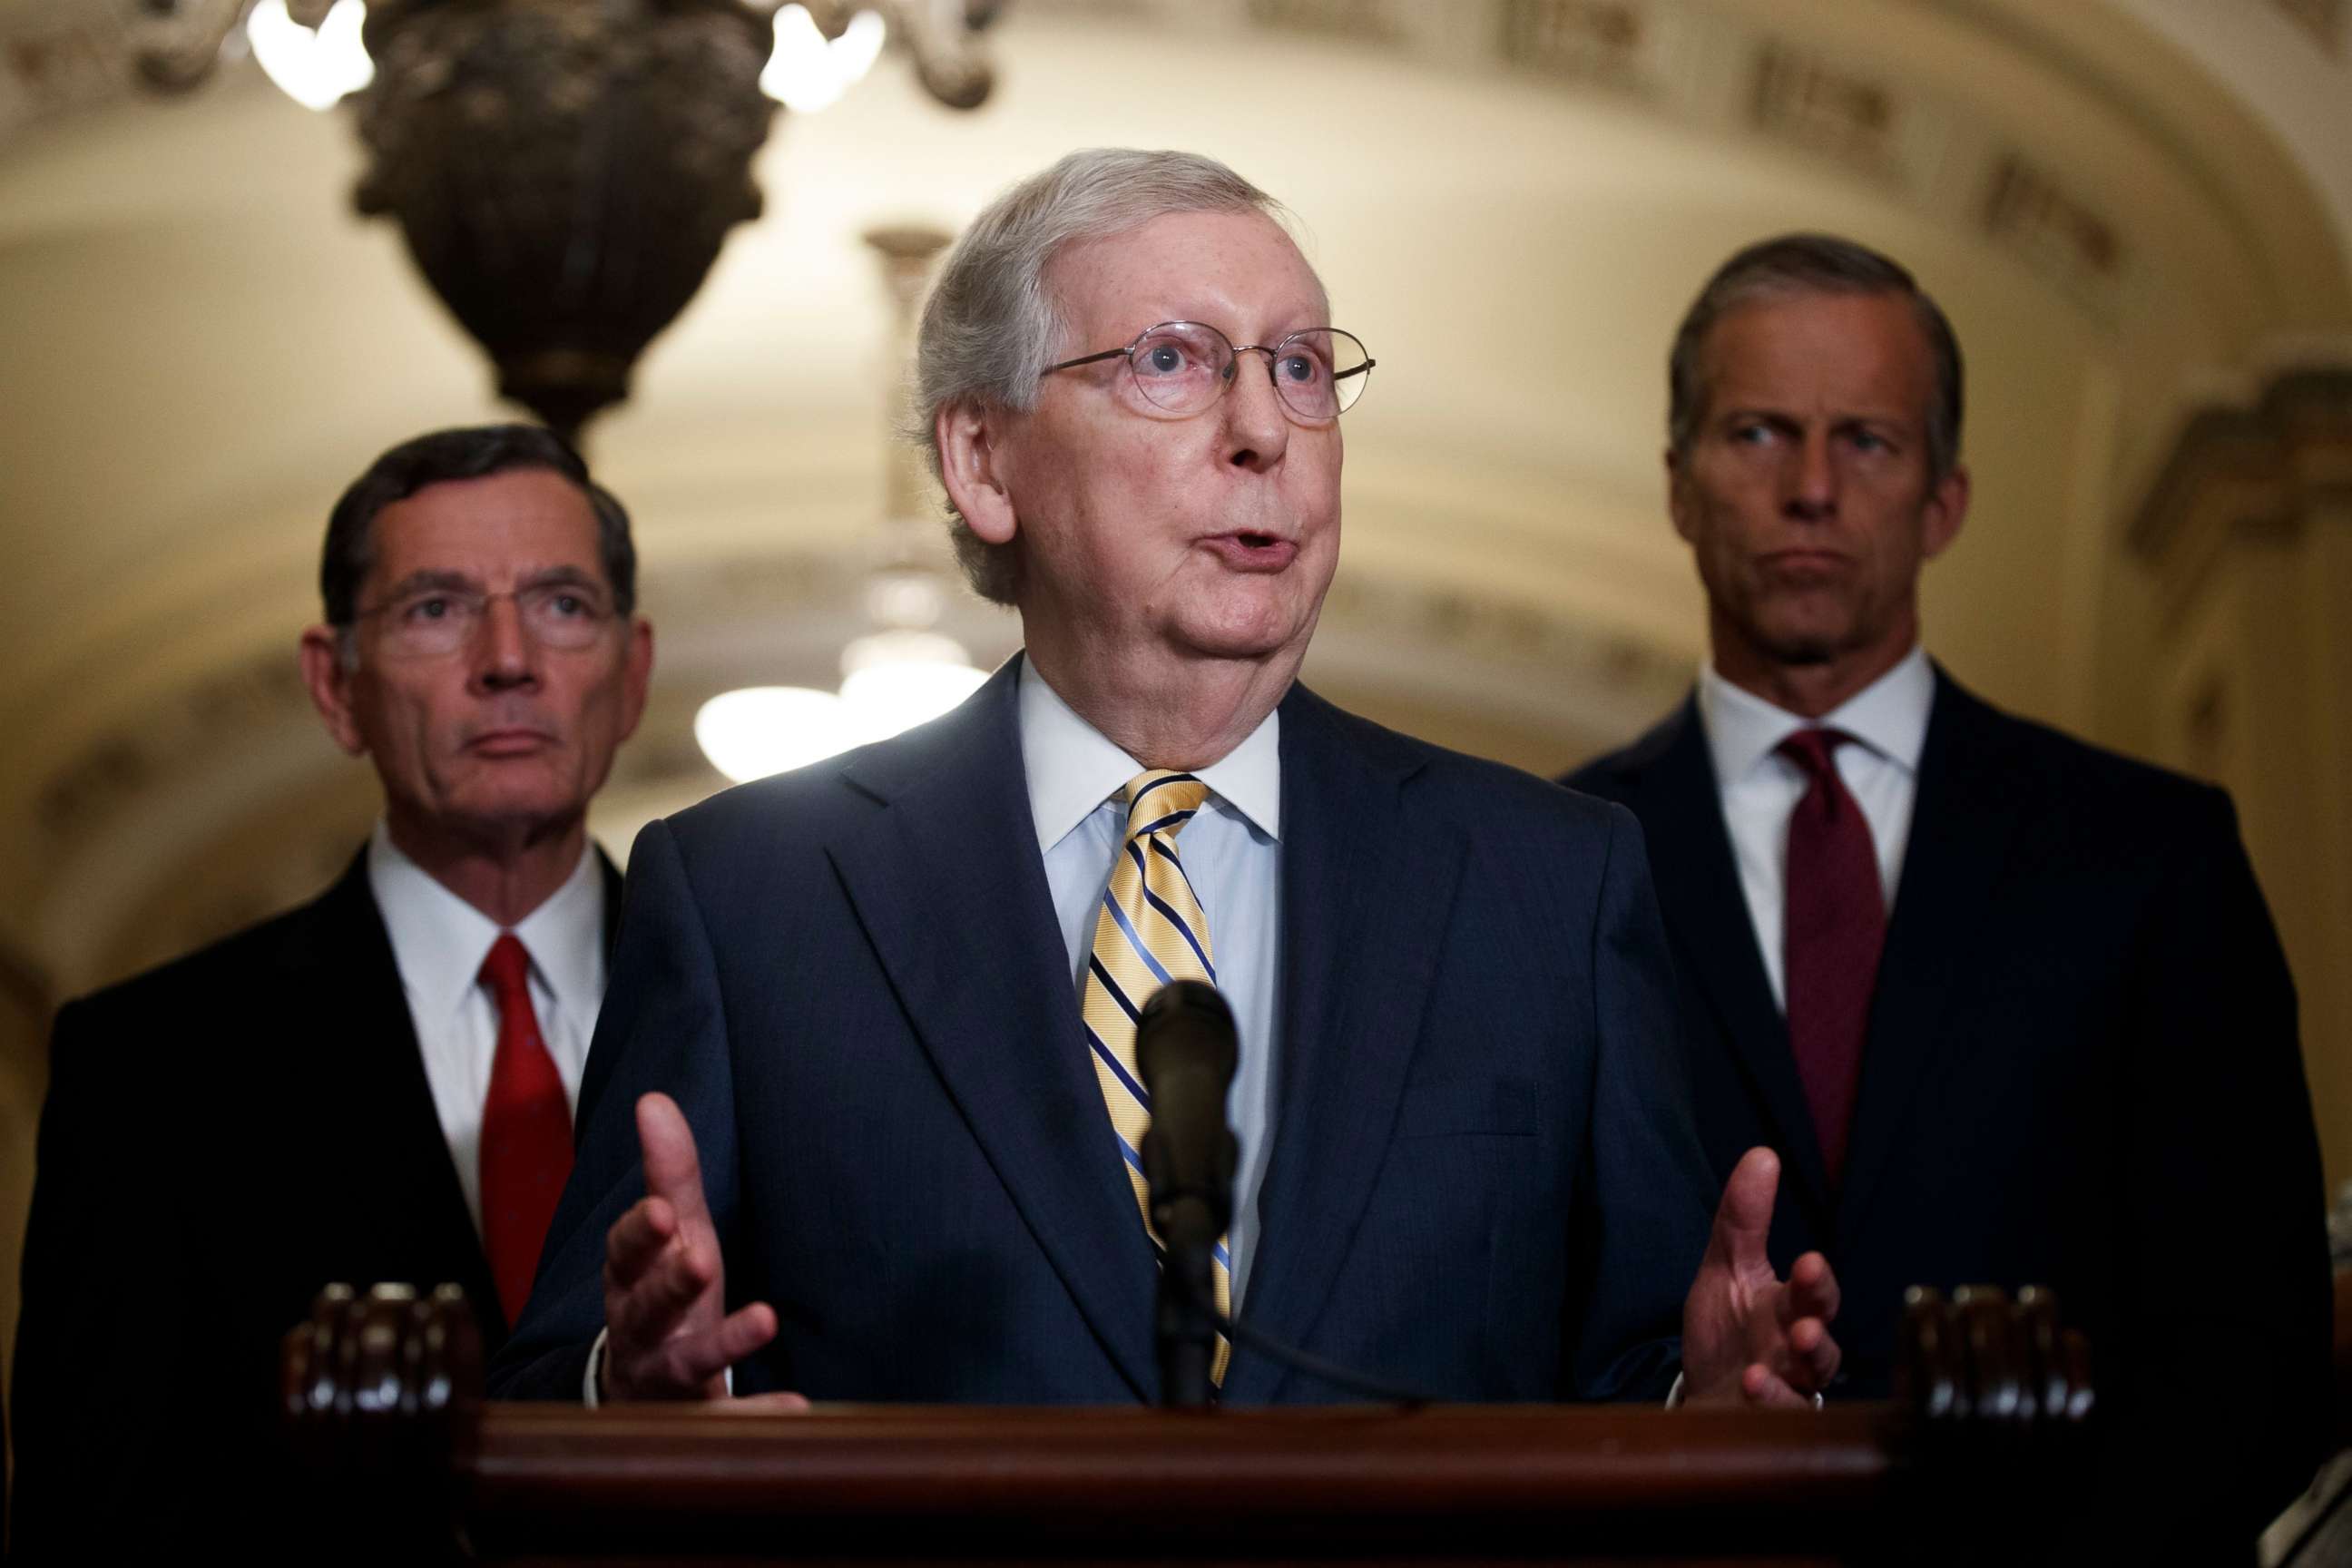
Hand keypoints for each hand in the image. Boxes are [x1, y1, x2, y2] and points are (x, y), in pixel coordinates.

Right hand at [600, 1092, 794, 1403]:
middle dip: (669, 1284)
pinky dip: (758, 1416)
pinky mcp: (699, 1418)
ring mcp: (667, 1378)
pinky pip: (728, 1422)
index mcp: (630, 1280)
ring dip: (722, 1343)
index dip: (638, 1235)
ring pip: (684, 1363)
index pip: (624, 1253)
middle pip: (646, 1307)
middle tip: (699, 1259)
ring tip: (764, 1320)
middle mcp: (640, 1330)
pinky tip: (797, 1407)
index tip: (661, 1213)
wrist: (641, 1392)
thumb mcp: (670, 1235)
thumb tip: (653, 1099)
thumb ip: (668, 1174)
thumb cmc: (662, 1295)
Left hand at [1680, 1146, 1840, 1406]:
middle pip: (1820, 1338)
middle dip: (1817, 1328)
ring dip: (1800, 1367)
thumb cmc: (1727, 1333)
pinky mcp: (1766, 1421)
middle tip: (1807, 1319)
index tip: (1810, 1261)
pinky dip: (1769, 1401)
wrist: (1706, 1398)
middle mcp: (1796, 1351)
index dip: (1817, 1281)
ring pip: (1808, 1382)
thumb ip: (1743, 1219)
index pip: (1815, 1293)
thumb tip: (1763, 1154)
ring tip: (1784, 1353)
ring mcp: (1786, 1389)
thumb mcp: (1726, 1268)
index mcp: (1790, 1309)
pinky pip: (1778, 1416)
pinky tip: (1754, 1384)